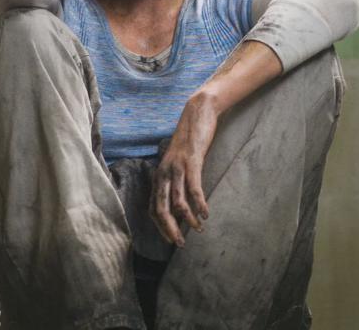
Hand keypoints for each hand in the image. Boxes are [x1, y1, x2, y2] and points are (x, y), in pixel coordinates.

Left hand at [150, 92, 218, 246]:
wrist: (197, 114)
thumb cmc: (189, 141)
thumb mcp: (178, 163)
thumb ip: (177, 181)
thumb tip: (182, 204)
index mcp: (159, 175)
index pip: (152, 208)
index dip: (160, 226)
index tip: (171, 239)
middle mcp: (164, 173)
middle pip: (160, 209)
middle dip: (170, 229)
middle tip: (180, 243)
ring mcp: (177, 168)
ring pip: (177, 201)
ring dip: (188, 219)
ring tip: (199, 229)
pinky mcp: (191, 162)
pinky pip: (193, 188)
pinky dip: (199, 204)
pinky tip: (205, 213)